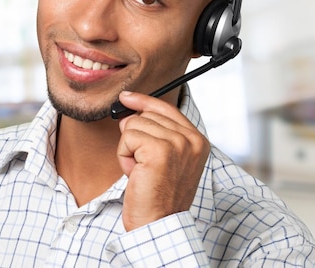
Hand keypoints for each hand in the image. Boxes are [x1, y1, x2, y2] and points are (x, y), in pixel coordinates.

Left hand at [116, 90, 209, 230]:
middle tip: (143, 166)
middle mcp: (191, 139)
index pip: (166, 108)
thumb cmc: (158, 195)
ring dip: (128, 149)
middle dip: (135, 138)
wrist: (158, 223)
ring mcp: (177, 143)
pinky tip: (135, 173)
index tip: (126, 97)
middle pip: (146, 115)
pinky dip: (123, 155)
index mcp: (197, 141)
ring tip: (141, 171)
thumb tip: (129, 113)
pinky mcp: (159, 150)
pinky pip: (127, 137)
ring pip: (134, 125)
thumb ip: (155, 133)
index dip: (143, 101)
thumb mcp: (163, 159)